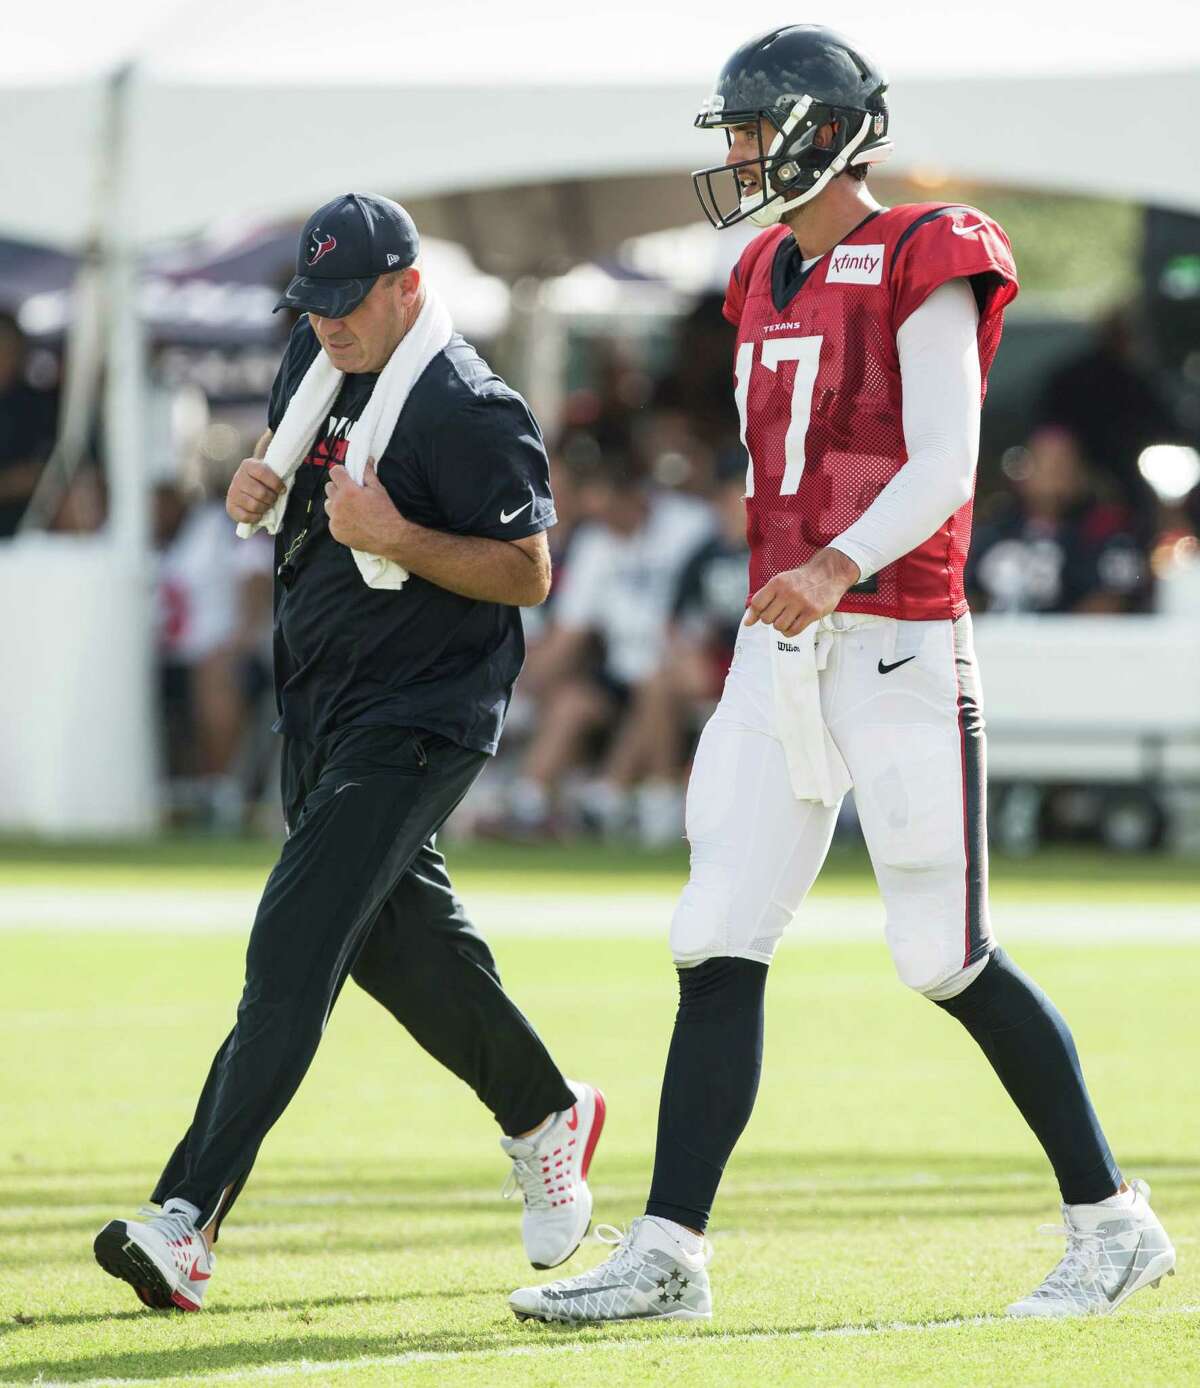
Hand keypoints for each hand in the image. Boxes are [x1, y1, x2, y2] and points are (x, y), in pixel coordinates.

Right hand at [226, 458, 284, 524]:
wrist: (249, 482)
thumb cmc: (264, 479)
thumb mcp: (269, 471)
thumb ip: (276, 476)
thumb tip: (285, 489)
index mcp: (248, 465)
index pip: (263, 473)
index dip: (276, 483)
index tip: (282, 489)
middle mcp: (238, 478)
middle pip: (260, 493)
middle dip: (272, 498)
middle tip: (274, 499)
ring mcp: (233, 492)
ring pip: (254, 505)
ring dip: (265, 508)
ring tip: (267, 505)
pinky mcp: (230, 506)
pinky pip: (245, 516)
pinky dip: (256, 517)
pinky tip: (260, 514)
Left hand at [324, 459, 405, 553]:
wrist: (389, 537)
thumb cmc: (385, 513)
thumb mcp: (378, 489)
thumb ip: (368, 473)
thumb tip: (366, 460)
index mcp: (348, 490)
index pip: (334, 472)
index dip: (341, 472)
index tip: (346, 476)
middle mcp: (338, 504)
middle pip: (329, 487)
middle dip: (338, 488)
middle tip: (350, 493)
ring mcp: (335, 519)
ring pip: (328, 504)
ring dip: (336, 504)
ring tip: (350, 509)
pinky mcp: (335, 531)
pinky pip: (332, 520)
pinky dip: (339, 520)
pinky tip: (352, 522)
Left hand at [744, 547, 860, 636]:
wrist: (829, 573)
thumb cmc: (801, 580)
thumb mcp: (780, 583)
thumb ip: (763, 600)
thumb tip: (747, 623)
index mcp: (777, 583)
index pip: (757, 604)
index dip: (756, 613)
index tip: (763, 613)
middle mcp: (788, 592)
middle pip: (766, 618)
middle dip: (770, 619)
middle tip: (779, 614)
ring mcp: (801, 603)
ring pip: (779, 626)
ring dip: (781, 626)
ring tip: (788, 618)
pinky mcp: (813, 612)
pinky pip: (793, 631)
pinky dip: (789, 632)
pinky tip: (793, 624)